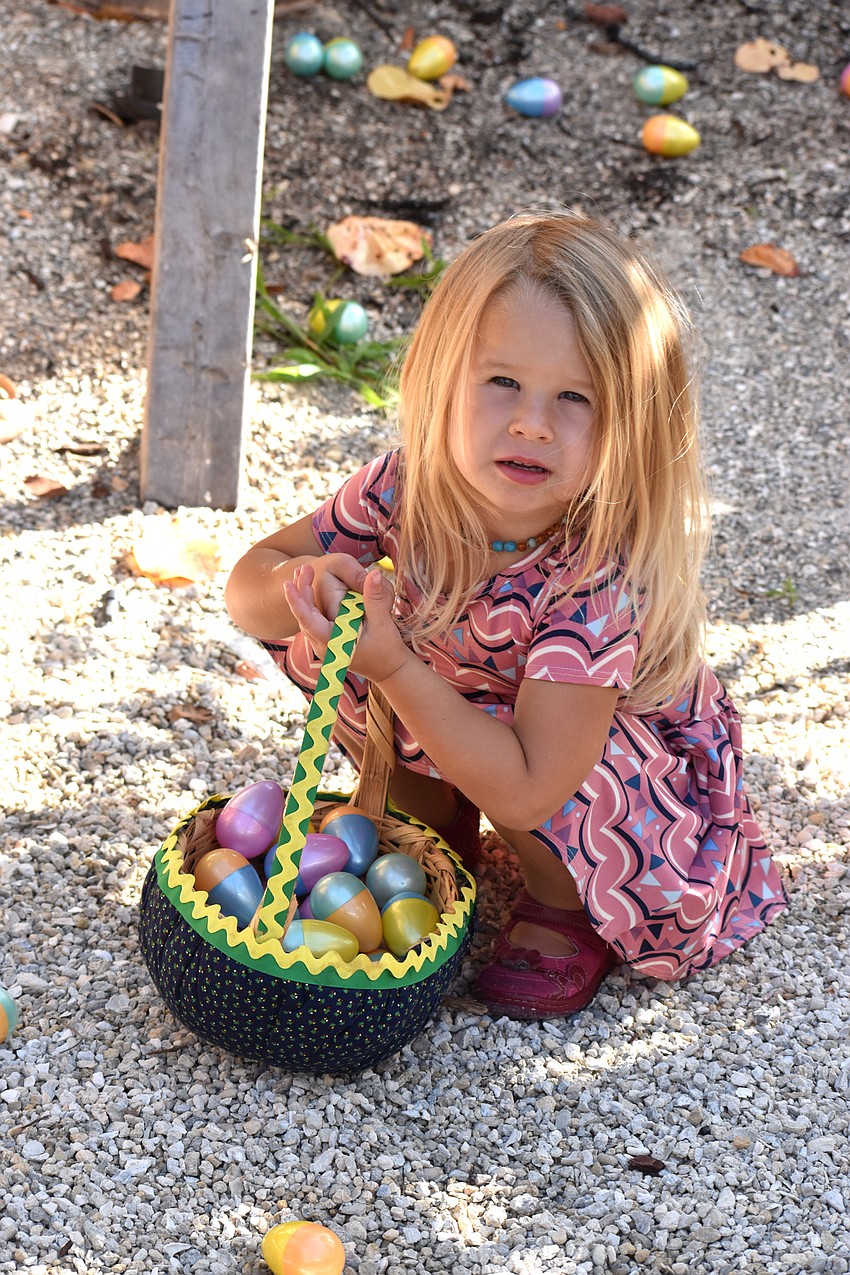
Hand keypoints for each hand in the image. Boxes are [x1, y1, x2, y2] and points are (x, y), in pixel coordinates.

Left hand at [283, 561, 409, 683]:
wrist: (390, 670)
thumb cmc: (387, 649)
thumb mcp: (382, 622)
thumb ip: (375, 598)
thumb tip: (374, 573)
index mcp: (331, 642)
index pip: (306, 619)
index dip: (296, 600)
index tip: (289, 582)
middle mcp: (322, 647)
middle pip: (303, 617)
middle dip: (300, 591)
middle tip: (302, 568)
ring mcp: (322, 647)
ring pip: (306, 619)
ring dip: (303, 597)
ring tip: (302, 574)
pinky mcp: (326, 643)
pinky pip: (313, 622)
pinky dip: (310, 605)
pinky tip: (310, 590)